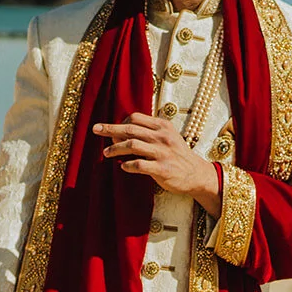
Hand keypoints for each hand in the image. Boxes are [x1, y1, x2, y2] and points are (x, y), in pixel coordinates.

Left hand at [94, 112, 220, 212]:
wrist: (196, 174)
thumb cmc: (177, 155)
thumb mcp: (167, 137)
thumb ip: (148, 132)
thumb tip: (119, 132)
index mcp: (162, 126)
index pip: (135, 117)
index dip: (120, 122)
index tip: (111, 130)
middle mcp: (162, 137)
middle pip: (130, 129)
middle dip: (110, 129)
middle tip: (95, 129)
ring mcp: (163, 152)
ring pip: (132, 145)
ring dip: (115, 148)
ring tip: (106, 152)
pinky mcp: (162, 169)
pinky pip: (139, 165)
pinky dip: (128, 165)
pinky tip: (123, 167)